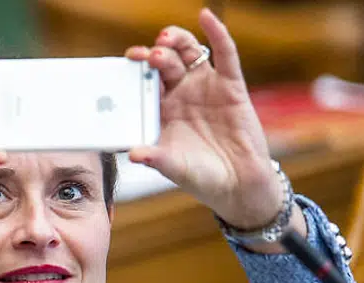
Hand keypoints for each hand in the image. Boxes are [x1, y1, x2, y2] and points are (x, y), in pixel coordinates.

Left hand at [125, 8, 283, 229]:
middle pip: (164, 64)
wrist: (238, 183)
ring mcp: (205, 87)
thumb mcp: (174, 167)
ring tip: (164, 39)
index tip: (124, 66)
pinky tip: (207, 17)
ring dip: (176, 41)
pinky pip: (225, 54)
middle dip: (152, 56)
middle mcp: (181, 94)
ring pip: (189, 53)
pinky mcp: (231, 84)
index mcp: (162, 111)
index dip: (135, 73)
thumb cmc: (201, 175)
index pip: (145, 84)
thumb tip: (133, 154)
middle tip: (142, 55)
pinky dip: (217, 33)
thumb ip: (155, 158)